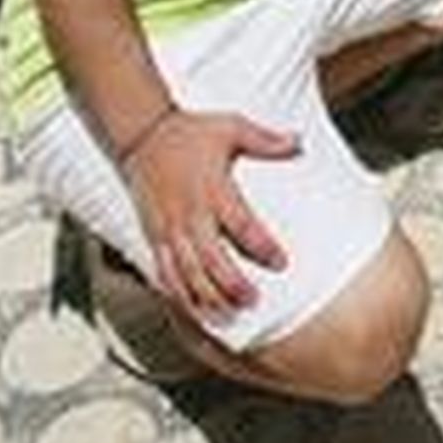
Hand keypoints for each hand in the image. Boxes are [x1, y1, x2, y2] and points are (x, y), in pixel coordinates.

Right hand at [123, 107, 299, 321]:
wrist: (144, 134)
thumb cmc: (191, 131)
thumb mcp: (231, 127)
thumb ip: (265, 140)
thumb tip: (298, 141)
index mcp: (213, 190)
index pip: (242, 225)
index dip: (262, 247)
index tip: (282, 263)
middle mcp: (189, 214)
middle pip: (212, 260)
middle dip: (232, 286)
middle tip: (254, 301)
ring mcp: (169, 228)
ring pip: (186, 274)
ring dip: (206, 298)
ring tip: (227, 316)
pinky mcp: (153, 235)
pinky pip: (163, 272)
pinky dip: (176, 294)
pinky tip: (191, 308)